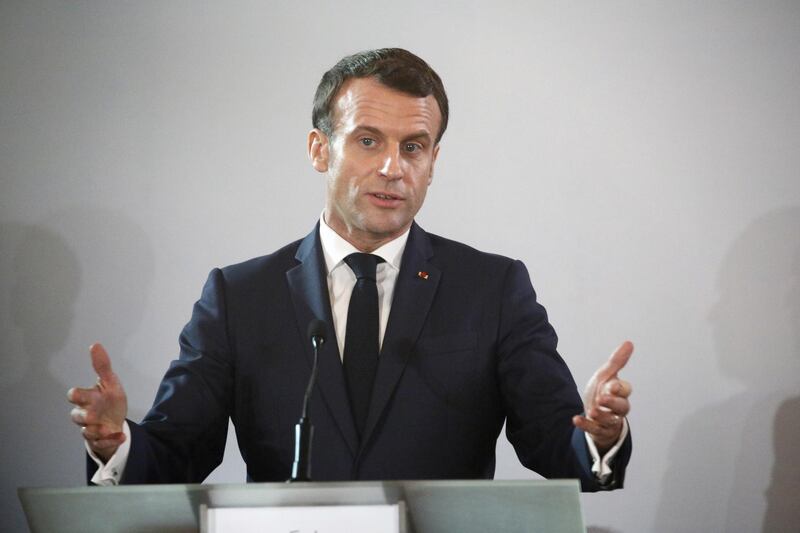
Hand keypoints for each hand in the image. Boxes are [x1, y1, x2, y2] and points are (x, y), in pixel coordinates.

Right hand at [67, 343, 127, 461]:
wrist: (116, 421)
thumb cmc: (109, 400)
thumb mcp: (110, 383)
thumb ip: (102, 366)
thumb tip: (95, 345)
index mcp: (88, 398)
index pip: (74, 395)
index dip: (78, 395)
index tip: (89, 393)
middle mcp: (86, 414)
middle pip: (75, 416)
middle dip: (83, 416)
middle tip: (94, 414)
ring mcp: (91, 428)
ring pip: (86, 432)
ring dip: (97, 430)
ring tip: (109, 427)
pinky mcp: (99, 441)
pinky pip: (101, 443)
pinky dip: (111, 440)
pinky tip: (121, 436)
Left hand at [572, 341, 632, 453]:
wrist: (596, 413)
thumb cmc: (603, 392)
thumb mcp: (607, 375)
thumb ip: (617, 361)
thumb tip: (629, 343)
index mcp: (620, 393)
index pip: (625, 390)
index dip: (619, 388)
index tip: (612, 385)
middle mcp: (618, 408)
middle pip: (622, 407)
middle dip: (613, 403)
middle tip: (602, 399)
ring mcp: (610, 420)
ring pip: (610, 420)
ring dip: (601, 415)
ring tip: (592, 411)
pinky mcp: (599, 430)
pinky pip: (594, 429)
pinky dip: (585, 425)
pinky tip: (576, 419)